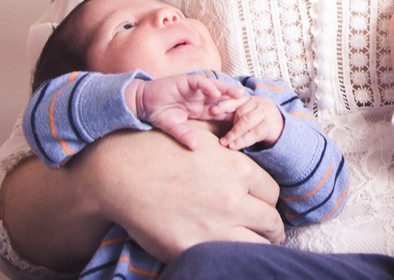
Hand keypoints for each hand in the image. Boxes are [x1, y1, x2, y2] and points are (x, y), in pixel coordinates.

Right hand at [81, 126, 283, 261]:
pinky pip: (228, 260)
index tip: (261, 208)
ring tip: (253, 247)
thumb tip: (247, 134)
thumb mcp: (201, 133)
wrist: (121, 173)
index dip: (267, 202)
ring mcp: (215, 226)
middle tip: (263, 232)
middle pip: (271, 221)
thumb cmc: (159, 148)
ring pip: (258, 245)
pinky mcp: (194, 248)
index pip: (272, 193)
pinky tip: (227, 255)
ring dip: (258, 246)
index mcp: (239, 169)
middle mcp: (233, 199)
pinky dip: (233, 259)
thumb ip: (229, 136)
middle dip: (270, 227)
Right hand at [130, 75, 247, 149]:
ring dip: (227, 91)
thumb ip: (185, 135)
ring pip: (215, 88)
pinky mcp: (186, 81)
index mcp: (200, 109)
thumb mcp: (174, 128)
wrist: (143, 101)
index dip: (231, 116)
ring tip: (239, 96)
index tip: (245, 122)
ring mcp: (194, 89)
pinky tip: (215, 93)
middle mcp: (200, 98)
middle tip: (250, 107)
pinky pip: (200, 83)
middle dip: (235, 102)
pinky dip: (208, 87)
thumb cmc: (159, 114)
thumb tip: (196, 148)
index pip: (219, 112)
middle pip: (222, 99)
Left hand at [212, 95, 285, 149]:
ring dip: (234, 134)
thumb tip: (210, 116)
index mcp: (250, 99)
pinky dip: (242, 141)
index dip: (223, 105)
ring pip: (246, 123)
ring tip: (225, 143)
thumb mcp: (247, 114)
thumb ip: (233, 115)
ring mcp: (265, 113)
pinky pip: (254, 134)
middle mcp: (259, 103)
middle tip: (220, 137)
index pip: (235, 101)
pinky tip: (234, 146)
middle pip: (241, 113)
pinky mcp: (270, 125)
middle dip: (230, 126)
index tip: (212, 110)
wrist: (281, 127)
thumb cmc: (258, 121)